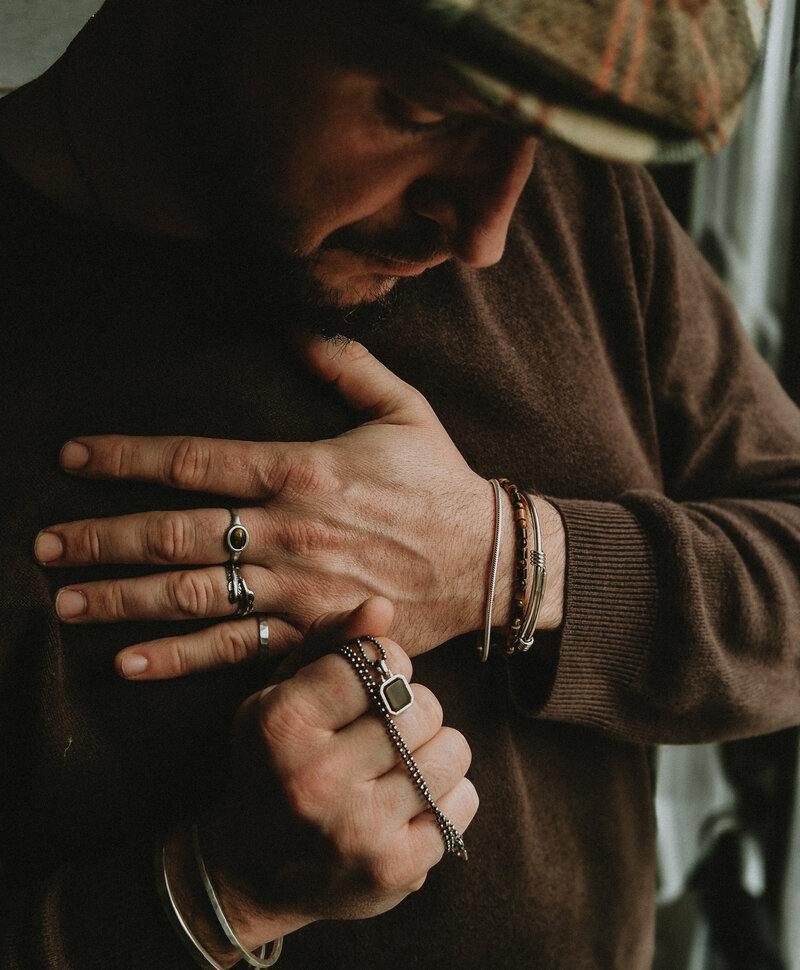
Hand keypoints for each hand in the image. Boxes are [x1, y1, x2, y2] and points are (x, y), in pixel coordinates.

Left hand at [34, 337, 564, 678]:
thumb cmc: (442, 483)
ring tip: (65, 602)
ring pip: (194, 594)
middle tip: (44, 547)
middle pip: (177, 533)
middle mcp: (290, 530)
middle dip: (103, 538)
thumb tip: (297, 329)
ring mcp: (299, 589)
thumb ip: (348, 365)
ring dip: (124, 599)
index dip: (127, 457)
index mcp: (303, 468)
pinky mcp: (314, 634)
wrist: (490, 562)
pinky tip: (129, 662)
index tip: (72, 458)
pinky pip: (238, 650)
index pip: (196, 460)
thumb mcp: (404, 409)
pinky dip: (181, 659)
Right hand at [164, 598, 477, 961]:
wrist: (251, 873)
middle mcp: (318, 777)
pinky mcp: (394, 870)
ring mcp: (358, 830)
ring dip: (435, 749)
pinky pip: (463, 801)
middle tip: (386, 728)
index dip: (386, 664)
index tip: (371, 684)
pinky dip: (448, 794)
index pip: (376, 660)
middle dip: (412, 708)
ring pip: (451, 750)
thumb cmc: (274, 763)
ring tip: (401, 762)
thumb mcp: (281, 694)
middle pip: (420, 706)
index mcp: (283, 723)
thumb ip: (330, 642)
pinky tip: (411, 801)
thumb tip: (381, 606)